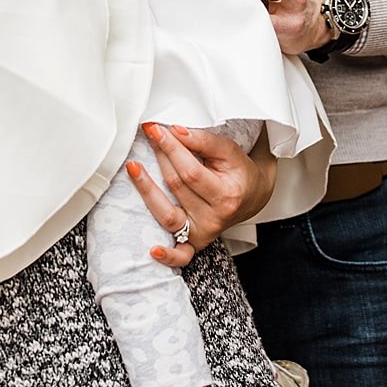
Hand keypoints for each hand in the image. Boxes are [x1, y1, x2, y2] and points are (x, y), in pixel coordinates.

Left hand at [126, 121, 276, 267]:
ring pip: (168, 215)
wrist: (252, 196)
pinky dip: (167, 256)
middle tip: (149, 136)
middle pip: (177, 188)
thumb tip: (175, 131)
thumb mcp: (229, 151)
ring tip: (133, 168)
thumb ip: (203, 141)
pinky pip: (181, 255)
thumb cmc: (239, 172)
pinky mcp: (195, 244)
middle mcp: (215, 217)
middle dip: (160, 158)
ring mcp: (204, 233)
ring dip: (147, 191)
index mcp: (227, 194)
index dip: (171, 150)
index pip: (191, 172)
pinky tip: (153, 250)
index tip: (155, 130)